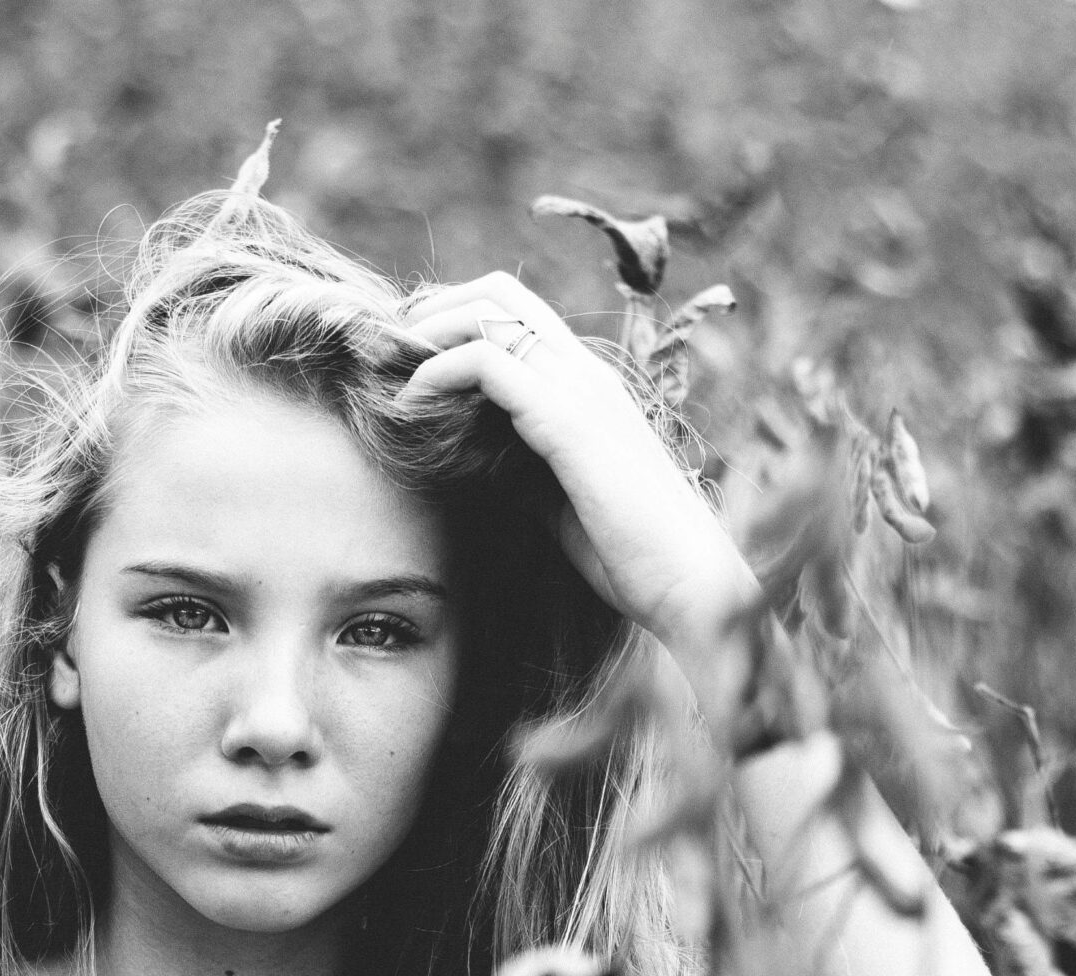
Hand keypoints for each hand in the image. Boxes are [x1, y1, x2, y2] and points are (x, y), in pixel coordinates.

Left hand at [402, 272, 756, 667]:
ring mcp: (579, 390)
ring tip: (387, 371)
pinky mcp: (566, 422)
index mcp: (589, 387)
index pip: (519, 314)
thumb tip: (481, 467)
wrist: (687, 583)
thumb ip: (525, 473)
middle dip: (432, 309)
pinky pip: (488, 363)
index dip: (458, 319)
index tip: (410, 358)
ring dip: (426, 332)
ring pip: (490, 312)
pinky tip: (408, 404)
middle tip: (389, 353)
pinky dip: (437, 372)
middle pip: (500, 292)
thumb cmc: (633, 557)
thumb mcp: (563, 505)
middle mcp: (585, 373)